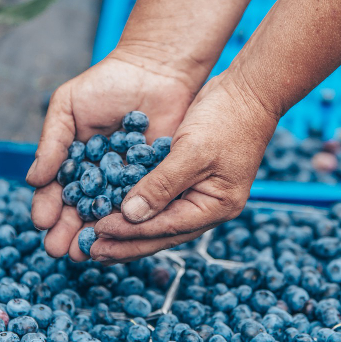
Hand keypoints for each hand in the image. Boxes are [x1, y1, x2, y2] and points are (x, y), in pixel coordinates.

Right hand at [26, 49, 200, 260]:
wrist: (157, 68)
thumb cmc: (107, 83)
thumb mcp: (68, 106)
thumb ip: (52, 142)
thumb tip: (33, 179)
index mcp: (73, 162)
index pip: (55, 191)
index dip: (47, 208)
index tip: (42, 223)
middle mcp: (98, 177)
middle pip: (79, 211)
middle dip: (67, 231)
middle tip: (60, 250)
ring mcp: (126, 182)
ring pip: (108, 214)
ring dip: (96, 235)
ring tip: (86, 252)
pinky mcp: (155, 181)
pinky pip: (141, 206)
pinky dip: (131, 222)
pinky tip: (122, 235)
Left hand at [90, 69, 279, 262]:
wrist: (250, 91)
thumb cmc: (227, 118)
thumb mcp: (192, 151)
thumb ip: (162, 185)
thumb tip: (130, 216)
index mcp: (215, 207)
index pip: (165, 228)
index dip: (129, 232)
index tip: (97, 233)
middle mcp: (207, 208)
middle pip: (160, 233)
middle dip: (124, 243)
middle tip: (90, 250)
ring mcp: (198, 195)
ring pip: (157, 221)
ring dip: (127, 229)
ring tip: (96, 239)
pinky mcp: (188, 179)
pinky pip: (158, 200)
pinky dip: (135, 206)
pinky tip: (112, 209)